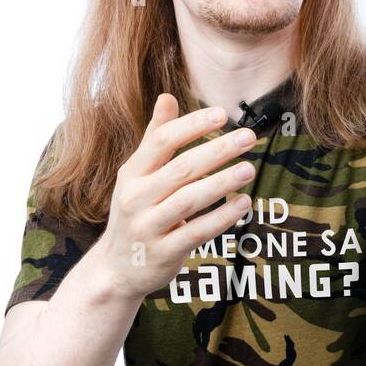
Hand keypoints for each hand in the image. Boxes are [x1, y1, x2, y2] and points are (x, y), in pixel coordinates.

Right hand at [94, 94, 258, 301]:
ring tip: (249, 169)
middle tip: (249, 137)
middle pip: (181, 168)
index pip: (162, 141)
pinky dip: (221, 218)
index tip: (223, 113)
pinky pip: (196, 232)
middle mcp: (136, 197)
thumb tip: (167, 96)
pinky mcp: (163, 253)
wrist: (116, 269)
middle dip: (217, 150)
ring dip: (222, 183)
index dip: (192, 125)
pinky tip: (244, 204)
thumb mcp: (136, 174)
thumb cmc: (136, 210)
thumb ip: (155, 137)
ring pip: (189, 200)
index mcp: (131, 172)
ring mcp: (148, 226)